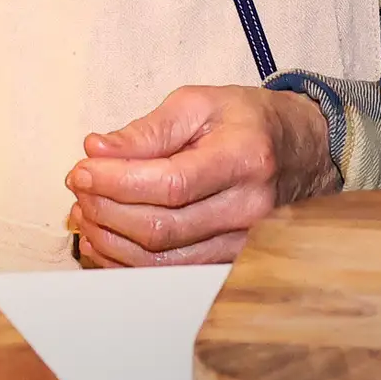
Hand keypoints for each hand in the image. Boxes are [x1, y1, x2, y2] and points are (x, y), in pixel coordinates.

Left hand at [64, 85, 333, 267]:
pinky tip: (104, 238)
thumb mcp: (198, 104)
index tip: (81, 170)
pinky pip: (168, 275)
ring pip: (161, 262)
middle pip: (161, 229)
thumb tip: (96, 150)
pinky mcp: (230, 263)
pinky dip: (126, 261)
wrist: (301, 150)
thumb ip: (147, 129)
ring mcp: (243, 244)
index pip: (170, 184)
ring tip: (86, 211)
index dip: (116, 182)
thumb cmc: (245, 121)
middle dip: (106, 210)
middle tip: (79, 187)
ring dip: (110, 240)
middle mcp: (249, 209)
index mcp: (243, 159)